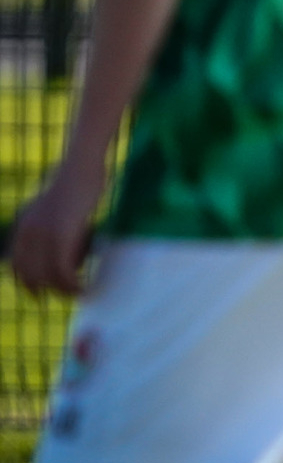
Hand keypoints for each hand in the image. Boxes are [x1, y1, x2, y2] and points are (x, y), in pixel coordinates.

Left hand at [8, 164, 105, 295]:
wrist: (81, 166)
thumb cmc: (76, 182)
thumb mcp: (56, 207)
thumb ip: (51, 225)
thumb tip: (64, 246)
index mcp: (22, 226)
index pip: (16, 265)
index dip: (26, 284)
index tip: (40, 295)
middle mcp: (27, 233)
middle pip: (31, 275)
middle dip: (48, 292)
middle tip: (69, 296)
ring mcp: (43, 235)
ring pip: (49, 277)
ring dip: (65, 291)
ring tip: (81, 294)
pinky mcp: (61, 236)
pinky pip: (64, 271)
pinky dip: (74, 285)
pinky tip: (86, 288)